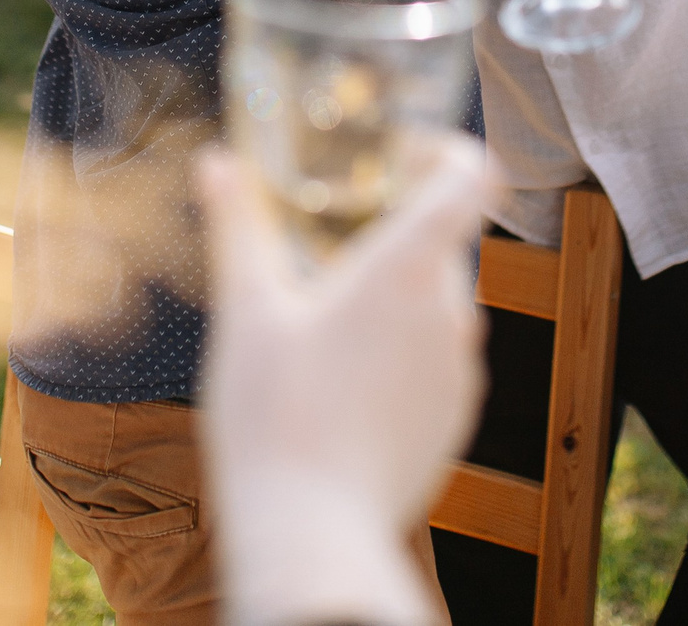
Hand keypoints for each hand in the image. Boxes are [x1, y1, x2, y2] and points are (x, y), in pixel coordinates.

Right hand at [198, 137, 488, 625]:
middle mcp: (450, 312)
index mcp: (407, 268)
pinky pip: (438, 359)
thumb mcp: (244, 310)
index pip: (470, 177)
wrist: (311, 536)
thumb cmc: (273, 419)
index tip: (406, 152)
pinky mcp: (456, 418)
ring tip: (330, 317)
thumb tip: (217, 163)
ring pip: (441, 303)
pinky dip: (403, 352)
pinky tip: (344, 380)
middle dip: (398, 231)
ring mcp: (461, 369)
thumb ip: (237, 225)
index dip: (448, 151)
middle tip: (334, 240)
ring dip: (399, 296)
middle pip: (446, 241)